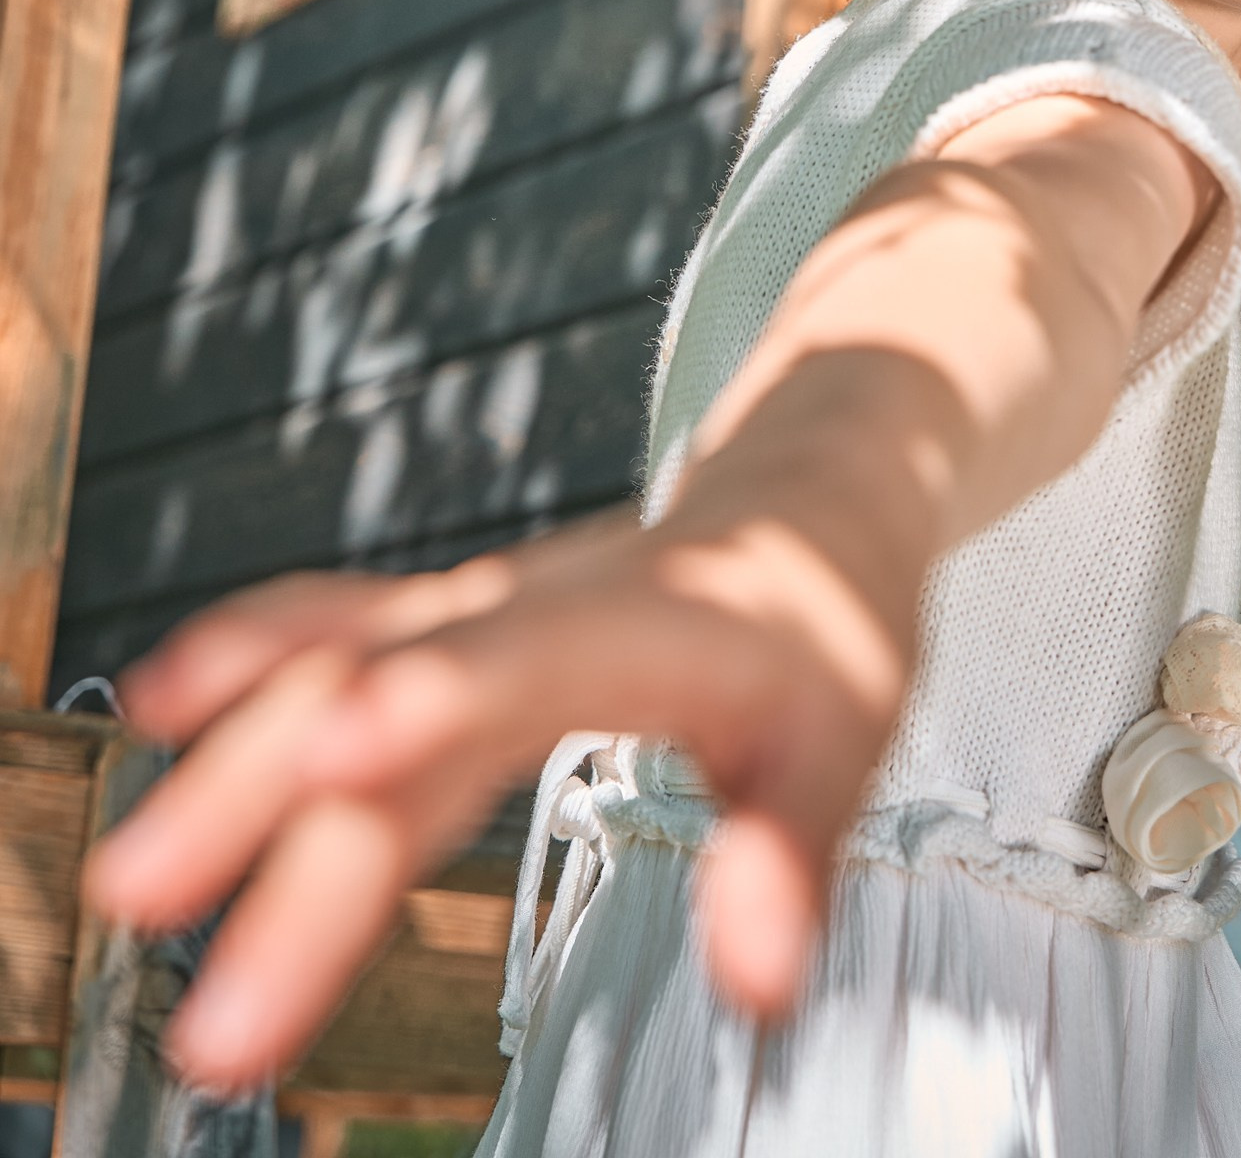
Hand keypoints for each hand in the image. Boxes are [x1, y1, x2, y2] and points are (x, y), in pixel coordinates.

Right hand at [85, 505, 910, 1094]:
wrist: (808, 495)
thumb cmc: (827, 631)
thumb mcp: (846, 737)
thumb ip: (792, 850)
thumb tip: (760, 985)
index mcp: (654, 622)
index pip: (530, 660)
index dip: (435, 699)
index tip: (343, 754)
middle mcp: (542, 603)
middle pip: (397, 705)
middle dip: (294, 833)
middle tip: (217, 1002)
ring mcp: (482, 605)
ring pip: (335, 669)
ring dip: (233, 769)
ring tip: (137, 881)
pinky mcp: (449, 616)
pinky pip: (334, 625)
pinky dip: (250, 655)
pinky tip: (164, 703)